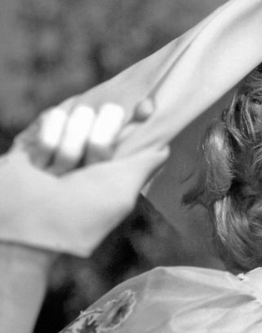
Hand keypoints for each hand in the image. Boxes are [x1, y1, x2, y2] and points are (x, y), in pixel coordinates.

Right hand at [1, 100, 168, 256]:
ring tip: (59, 173)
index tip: (148, 108)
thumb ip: (144, 165)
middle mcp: (94, 145)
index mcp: (119, 159)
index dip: (143, 113)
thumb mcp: (121, 193)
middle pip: (111, 112)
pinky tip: (40, 164)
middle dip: (101, 141)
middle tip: (88, 167)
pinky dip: (49, 143)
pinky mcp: (37, 132)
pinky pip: (53, 116)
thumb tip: (164, 147)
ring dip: (70, 148)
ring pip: (82, 113)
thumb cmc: (80, 215)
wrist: (27, 225)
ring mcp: (66, 136)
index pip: (137, 121)